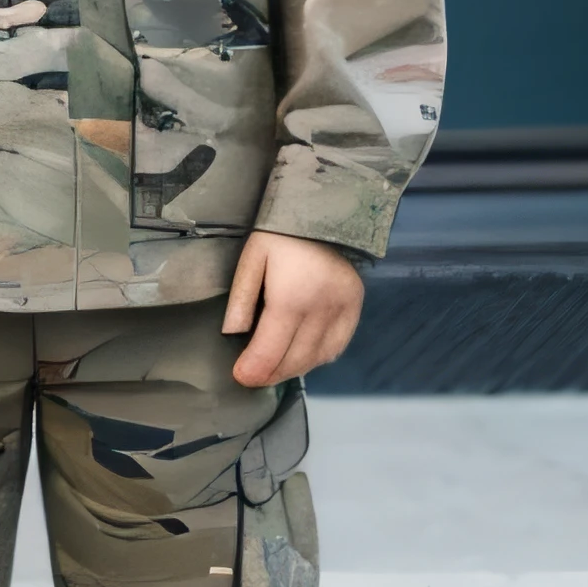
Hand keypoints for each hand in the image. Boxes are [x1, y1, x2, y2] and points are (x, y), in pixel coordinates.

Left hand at [223, 231, 364, 387]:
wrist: (325, 210)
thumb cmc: (280, 234)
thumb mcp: (252, 259)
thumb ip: (241, 298)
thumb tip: (233, 333)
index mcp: (290, 299)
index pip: (271, 351)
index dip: (254, 371)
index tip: (241, 376)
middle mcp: (320, 310)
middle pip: (294, 360)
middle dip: (270, 374)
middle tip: (253, 376)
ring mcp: (342, 311)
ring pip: (316, 358)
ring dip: (293, 369)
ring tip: (273, 369)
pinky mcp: (354, 308)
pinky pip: (337, 347)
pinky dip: (318, 358)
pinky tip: (302, 356)